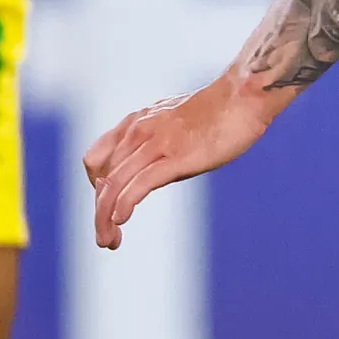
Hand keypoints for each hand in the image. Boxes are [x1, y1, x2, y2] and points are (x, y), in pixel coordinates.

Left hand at [82, 75, 284, 248]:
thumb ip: (156, 140)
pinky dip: (124, 204)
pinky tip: (121, 220)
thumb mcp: (174, 122)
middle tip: (105, 239)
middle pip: (102, 178)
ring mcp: (156, 143)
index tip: (109, 208)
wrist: (242, 97)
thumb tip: (153, 163)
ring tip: (109, 241)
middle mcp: (138, 132)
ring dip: (105, 218)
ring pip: (115, 184)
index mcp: (135, 124)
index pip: (96, 161)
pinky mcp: (176, 157)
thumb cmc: (216, 111)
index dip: (96, 189)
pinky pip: (140, 183)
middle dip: (98, 212)